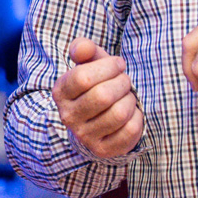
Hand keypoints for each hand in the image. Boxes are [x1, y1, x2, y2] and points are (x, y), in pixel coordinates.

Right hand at [53, 36, 143, 158]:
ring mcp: (84, 136)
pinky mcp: (103, 150)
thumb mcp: (88, 63)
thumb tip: (83, 48)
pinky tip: (131, 113)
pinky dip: (137, 117)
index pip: (83, 77)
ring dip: (130, 100)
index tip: (118, 65)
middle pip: (103, 96)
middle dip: (122, 83)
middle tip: (125, 81)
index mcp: (60, 92)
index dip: (108, 67)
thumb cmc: (95, 84)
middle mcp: (68, 116)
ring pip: (119, 114)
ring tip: (127, 96)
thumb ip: (84, 48)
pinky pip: (130, 130)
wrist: (95, 119)